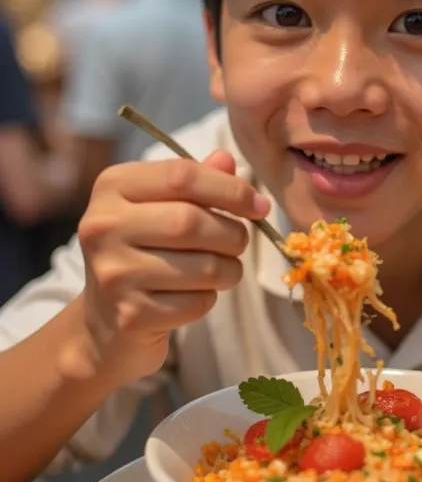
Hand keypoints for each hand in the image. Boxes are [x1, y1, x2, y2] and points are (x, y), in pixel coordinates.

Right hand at [76, 151, 269, 382]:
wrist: (106, 320)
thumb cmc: (143, 251)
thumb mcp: (161, 206)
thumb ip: (194, 181)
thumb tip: (227, 160)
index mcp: (111, 187)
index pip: (182, 176)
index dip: (231, 189)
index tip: (259, 205)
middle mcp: (103, 226)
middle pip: (192, 221)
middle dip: (233, 233)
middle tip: (241, 243)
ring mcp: (113, 274)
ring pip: (203, 267)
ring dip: (229, 269)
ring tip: (223, 269)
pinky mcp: (130, 315)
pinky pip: (196, 303)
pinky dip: (209, 299)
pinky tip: (195, 295)